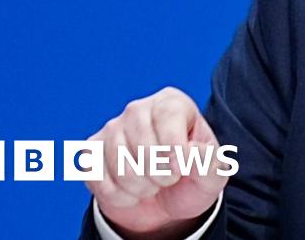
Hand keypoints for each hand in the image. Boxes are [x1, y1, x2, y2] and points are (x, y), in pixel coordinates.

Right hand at [86, 87, 227, 238]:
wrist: (165, 201)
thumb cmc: (190, 178)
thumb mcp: (212, 173)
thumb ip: (210, 162)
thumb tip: (192, 153)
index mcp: (172, 103)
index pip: (168, 118)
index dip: (176, 150)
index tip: (183, 168)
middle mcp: (138, 109)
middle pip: (143, 145)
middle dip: (161, 175)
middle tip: (170, 178)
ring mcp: (111, 129)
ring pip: (120, 165)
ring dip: (141, 187)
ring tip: (153, 184)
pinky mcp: (92, 152)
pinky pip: (97, 178)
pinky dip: (119, 195)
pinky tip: (131, 192)